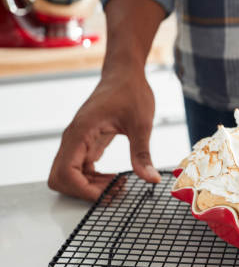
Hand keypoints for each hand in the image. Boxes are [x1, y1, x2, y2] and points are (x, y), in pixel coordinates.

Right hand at [48, 74, 161, 200]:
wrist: (125, 73)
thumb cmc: (131, 91)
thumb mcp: (141, 124)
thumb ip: (142, 154)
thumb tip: (151, 178)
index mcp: (82, 132)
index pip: (66, 172)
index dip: (84, 190)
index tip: (108, 194)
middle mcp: (74, 137)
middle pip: (60, 177)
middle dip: (84, 191)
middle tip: (113, 190)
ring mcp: (78, 140)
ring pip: (69, 175)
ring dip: (90, 186)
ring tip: (119, 184)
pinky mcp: (86, 141)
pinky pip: (80, 168)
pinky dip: (93, 178)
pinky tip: (115, 178)